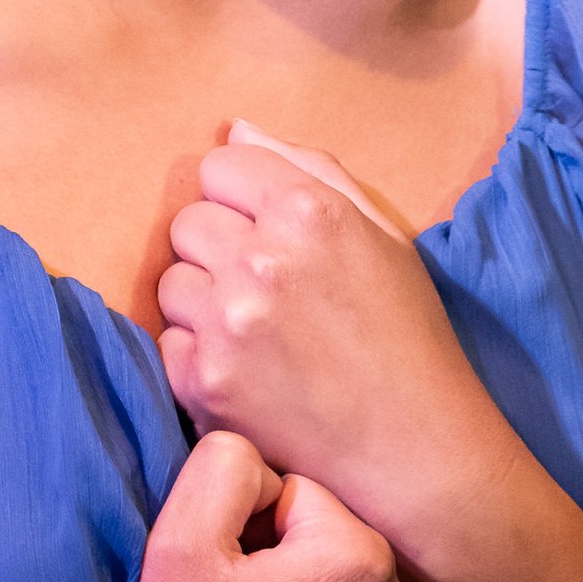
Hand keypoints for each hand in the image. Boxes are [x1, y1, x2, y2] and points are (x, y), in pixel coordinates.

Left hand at [156, 122, 522, 552]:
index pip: (220, 167)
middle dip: (220, 248)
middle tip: (268, 291)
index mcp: (310, 210)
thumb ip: (308, 168)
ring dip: (204, 301)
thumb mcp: (382, 236)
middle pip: (188, 221)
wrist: (414, 451)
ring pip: (172, 281)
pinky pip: (168, 340)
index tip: (268, 233)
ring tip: (259, 334)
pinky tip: (249, 373)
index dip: (242, 199)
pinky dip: (198, 354)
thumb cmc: (407, 338)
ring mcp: (227, 323)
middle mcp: (262, 258)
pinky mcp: (203, 381)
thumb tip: (235, 129)